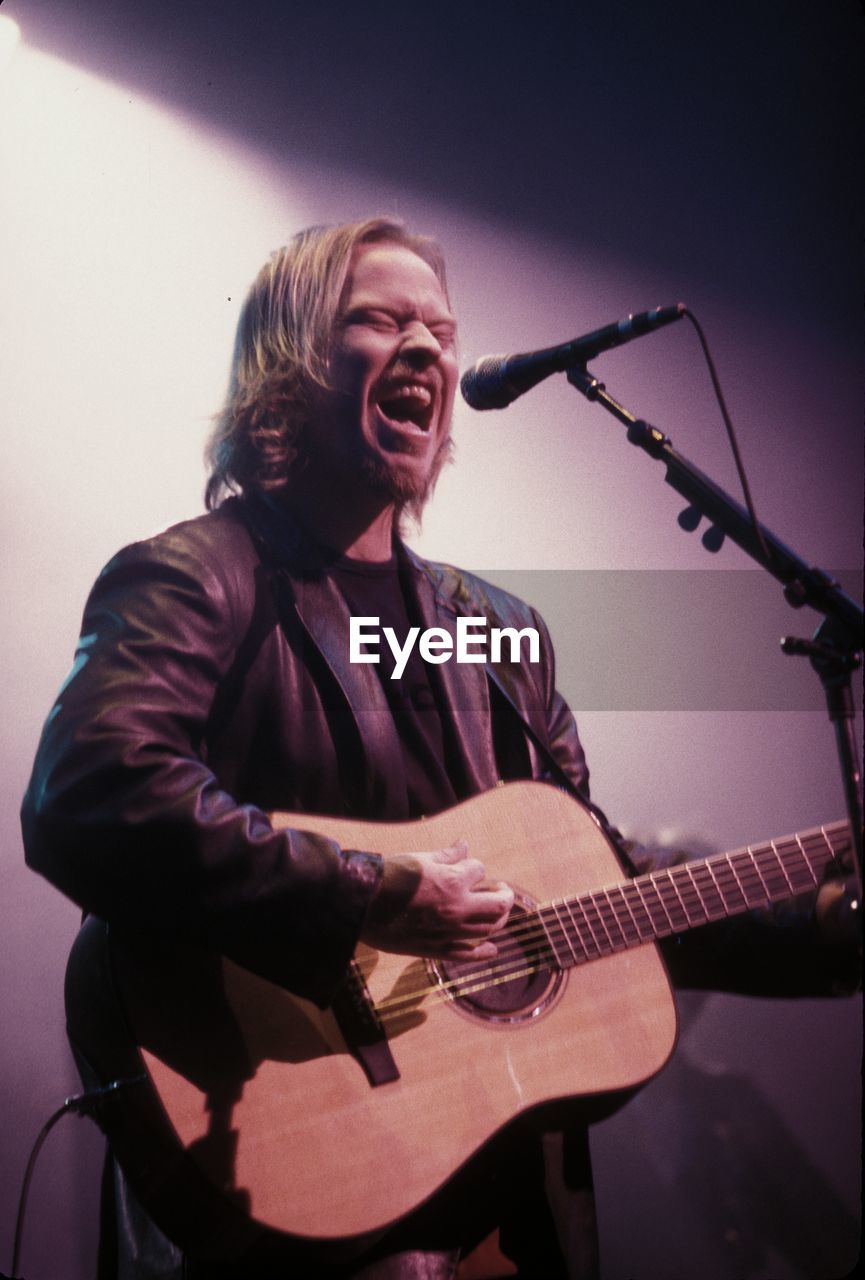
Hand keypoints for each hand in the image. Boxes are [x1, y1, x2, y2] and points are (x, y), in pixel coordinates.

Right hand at [360, 839, 514, 960]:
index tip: (466, 866)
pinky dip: (483, 953)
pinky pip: (467, 955)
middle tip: (500, 890)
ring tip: (497, 912)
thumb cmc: (389, 877)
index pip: (478, 870)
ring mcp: (449, 931)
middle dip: (503, 895)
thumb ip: (446, 855)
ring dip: (498, 919)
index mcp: (453, 881)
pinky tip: (493, 950)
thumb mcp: (419, 858)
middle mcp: (457, 908)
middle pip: (498, 905)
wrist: (361, 904)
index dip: (473, 866)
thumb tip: (464, 845)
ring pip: (488, 929)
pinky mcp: (437, 948)